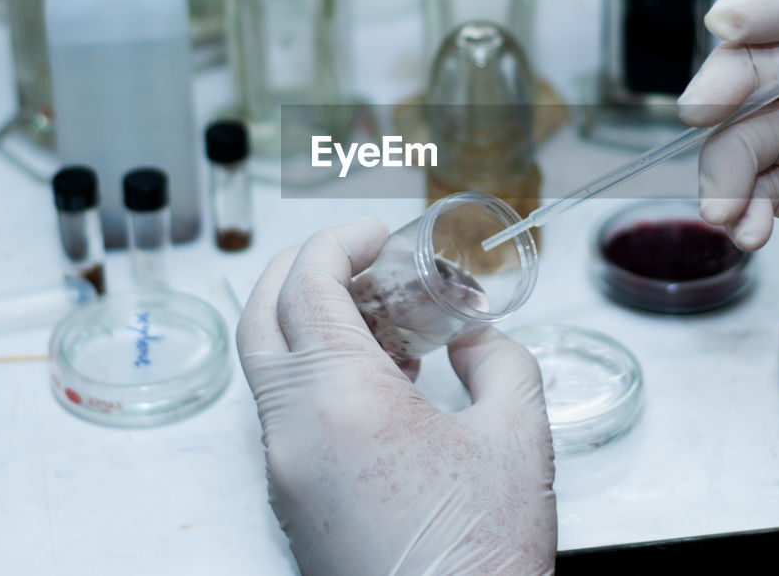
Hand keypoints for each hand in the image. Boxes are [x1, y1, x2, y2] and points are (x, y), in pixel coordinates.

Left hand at [237, 218, 556, 575]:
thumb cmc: (482, 555)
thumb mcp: (518, 438)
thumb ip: (500, 363)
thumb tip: (475, 340)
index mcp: (341, 400)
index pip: (307, 285)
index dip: (339, 241)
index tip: (377, 234)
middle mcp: (293, 431)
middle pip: (260, 317)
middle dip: (299, 268)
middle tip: (354, 255)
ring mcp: (283, 470)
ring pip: (269, 367)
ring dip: (308, 322)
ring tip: (384, 318)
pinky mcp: (292, 502)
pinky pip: (287, 412)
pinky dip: (316, 373)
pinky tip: (382, 380)